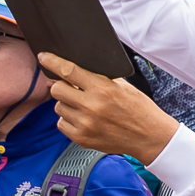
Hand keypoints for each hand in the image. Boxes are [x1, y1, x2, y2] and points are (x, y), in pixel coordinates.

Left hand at [40, 53, 177, 162]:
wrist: (150, 137)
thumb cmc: (140, 109)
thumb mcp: (125, 87)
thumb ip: (101, 78)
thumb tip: (77, 69)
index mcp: (103, 89)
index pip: (68, 71)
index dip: (52, 62)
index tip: (44, 57)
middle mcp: (91, 107)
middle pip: (56, 89)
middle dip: (62, 86)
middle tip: (73, 88)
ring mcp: (85, 124)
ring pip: (58, 107)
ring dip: (67, 104)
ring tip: (84, 107)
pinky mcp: (81, 138)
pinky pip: (62, 123)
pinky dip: (69, 120)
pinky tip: (84, 119)